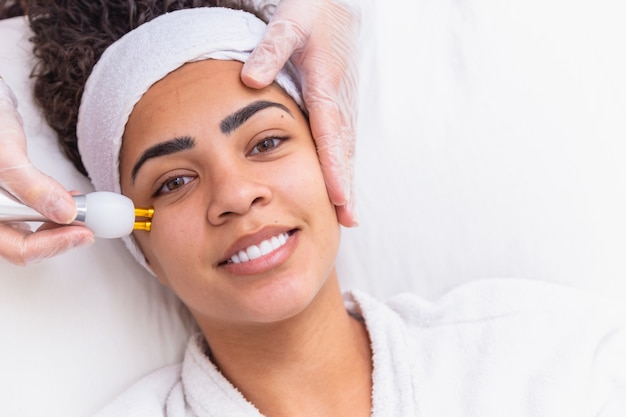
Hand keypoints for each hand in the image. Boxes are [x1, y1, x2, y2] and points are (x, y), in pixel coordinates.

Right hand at [0, 79, 93, 264]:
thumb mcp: (6, 154)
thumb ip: (32, 186)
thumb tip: (65, 213)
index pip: (17, 248)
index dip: (54, 244)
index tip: (85, 232)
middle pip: (25, 246)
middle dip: (60, 236)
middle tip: (91, 226)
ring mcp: (0, 210)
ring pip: (30, 234)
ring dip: (60, 226)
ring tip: (84, 213)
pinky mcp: (10, 200)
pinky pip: (32, 216)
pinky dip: (54, 212)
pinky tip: (70, 201)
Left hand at [241, 0, 359, 226]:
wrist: (335, 4)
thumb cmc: (311, 13)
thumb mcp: (289, 23)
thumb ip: (271, 50)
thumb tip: (250, 80)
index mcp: (325, 87)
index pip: (330, 136)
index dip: (334, 169)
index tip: (337, 198)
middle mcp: (339, 102)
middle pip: (343, 152)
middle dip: (346, 187)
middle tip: (348, 220)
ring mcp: (342, 105)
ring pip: (345, 150)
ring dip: (346, 181)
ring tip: (346, 214)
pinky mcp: (340, 105)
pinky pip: (342, 141)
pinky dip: (342, 166)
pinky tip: (339, 184)